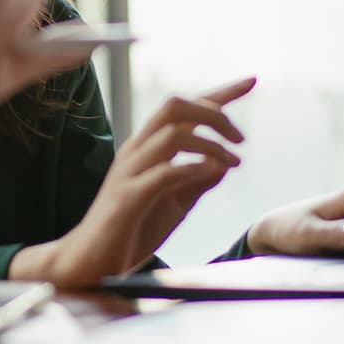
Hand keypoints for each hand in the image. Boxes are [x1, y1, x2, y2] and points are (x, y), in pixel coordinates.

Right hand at [13, 79, 255, 288]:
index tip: (252, 81)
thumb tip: (225, 162)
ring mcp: (130, 171)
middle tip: (240, 139)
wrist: (91, 262)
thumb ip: (198, 182)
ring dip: (210, 144)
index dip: (220, 92)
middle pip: (175, 107)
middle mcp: (137, 150)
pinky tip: (211, 173)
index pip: (185, 109)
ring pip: (172, 133)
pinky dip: (192, 168)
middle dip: (214, 113)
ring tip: (233, 162)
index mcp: (148, 148)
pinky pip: (163, 173)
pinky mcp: (128, 197)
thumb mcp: (175, 203)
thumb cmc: (133, 229)